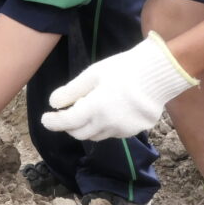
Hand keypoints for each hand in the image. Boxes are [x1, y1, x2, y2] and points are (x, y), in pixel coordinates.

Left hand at [40, 31, 197, 140]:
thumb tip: (53, 103)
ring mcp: (122, 130)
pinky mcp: (134, 131)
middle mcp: (108, 124)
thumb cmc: (123, 69)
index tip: (45, 118)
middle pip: (80, 133)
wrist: (159, 73)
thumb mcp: (93, 75)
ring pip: (96, 135)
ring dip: (86, 127)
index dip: (53, 122)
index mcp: (95, 108)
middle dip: (68, 126)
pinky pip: (112, 133)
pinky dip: (104, 126)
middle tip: (64, 114)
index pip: (67, 122)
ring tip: (86, 111)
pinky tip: (108, 111)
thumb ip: (72, 91)